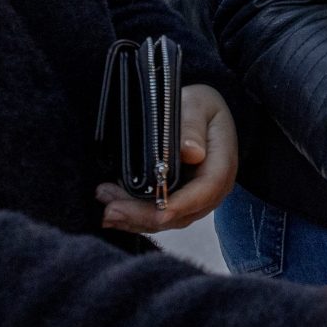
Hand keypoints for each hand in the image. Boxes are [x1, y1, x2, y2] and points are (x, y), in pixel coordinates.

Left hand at [98, 85, 238, 232]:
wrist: (204, 115)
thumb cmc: (202, 108)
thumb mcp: (199, 105)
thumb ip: (193, 127)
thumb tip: (191, 152)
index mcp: (221, 166)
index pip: (204, 192)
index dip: (180, 204)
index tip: (156, 211)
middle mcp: (211, 191)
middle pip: (180, 214)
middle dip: (144, 216)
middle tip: (111, 211)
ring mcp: (194, 200)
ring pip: (166, 221)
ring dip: (135, 219)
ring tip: (105, 211)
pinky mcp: (179, 203)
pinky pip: (159, 216)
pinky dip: (136, 217)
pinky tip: (114, 212)